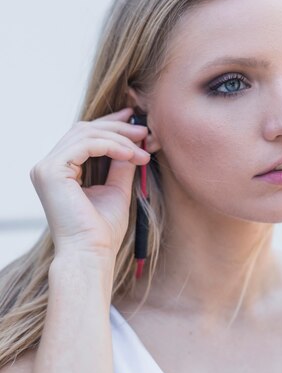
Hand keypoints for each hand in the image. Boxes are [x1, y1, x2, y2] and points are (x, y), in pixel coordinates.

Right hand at [30, 107, 149, 260]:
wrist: (92, 254)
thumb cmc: (102, 231)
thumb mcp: (116, 190)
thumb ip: (120, 164)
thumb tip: (133, 142)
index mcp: (59, 171)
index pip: (82, 135)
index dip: (108, 124)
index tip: (134, 119)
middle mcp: (48, 167)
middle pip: (83, 130)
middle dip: (117, 127)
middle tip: (144, 130)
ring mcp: (46, 168)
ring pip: (85, 133)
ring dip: (119, 138)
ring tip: (142, 148)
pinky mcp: (51, 171)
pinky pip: (86, 144)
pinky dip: (111, 145)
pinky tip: (130, 154)